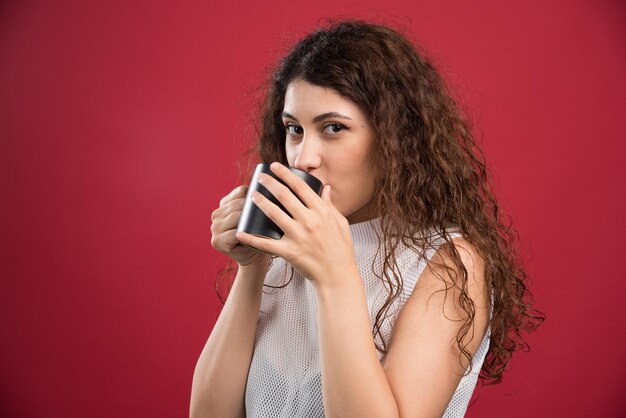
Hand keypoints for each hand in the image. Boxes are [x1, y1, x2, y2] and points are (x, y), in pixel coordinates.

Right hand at [210, 185, 270, 269]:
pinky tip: (254, 234)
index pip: (240, 192)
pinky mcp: (217, 242)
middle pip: (237, 204)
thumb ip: (257, 200)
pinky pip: (233, 233)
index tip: (270, 199)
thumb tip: (274, 182)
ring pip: (235, 216)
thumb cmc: (259, 234)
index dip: (255, 194)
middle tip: (273, 210)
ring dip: (249, 219)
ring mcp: (214, 228)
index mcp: (225, 204)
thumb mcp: (257, 215)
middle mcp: (216, 214)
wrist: (255, 258)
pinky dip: (245, 234)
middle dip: (253, 206)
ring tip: (264, 220)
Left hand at [235, 162, 357, 285]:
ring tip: (251, 195)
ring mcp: (299, 236)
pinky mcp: (290, 252)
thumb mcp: (340, 223)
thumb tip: (325, 187)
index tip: (274, 166)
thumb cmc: (341, 249)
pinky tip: (241, 232)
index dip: (285, 174)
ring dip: (260, 202)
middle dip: (269, 183)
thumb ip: (330, 205)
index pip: (300, 186)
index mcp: (321, 211)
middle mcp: (309, 221)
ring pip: (274, 214)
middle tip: (259, 177)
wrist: (338, 275)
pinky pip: (267, 244)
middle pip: (284, 196)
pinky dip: (252, 238)